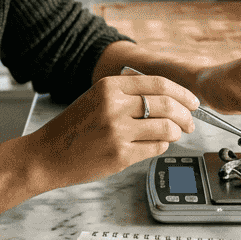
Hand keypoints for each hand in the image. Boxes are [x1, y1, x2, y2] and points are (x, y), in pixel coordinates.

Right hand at [22, 73, 198, 192]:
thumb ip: (126, 94)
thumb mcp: (95, 98)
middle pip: (167, 105)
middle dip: (186, 115)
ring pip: (166, 128)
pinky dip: (162, 146)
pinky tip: (157, 145)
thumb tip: (166, 98)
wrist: (47, 155)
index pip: (159, 84)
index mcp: (109, 87)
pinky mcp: (121, 155)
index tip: (192, 101)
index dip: (182, 93)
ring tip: (176, 134)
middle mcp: (115, 106)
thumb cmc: (73, 128)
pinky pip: (155, 148)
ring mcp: (118, 132)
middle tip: (190, 122)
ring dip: (177, 132)